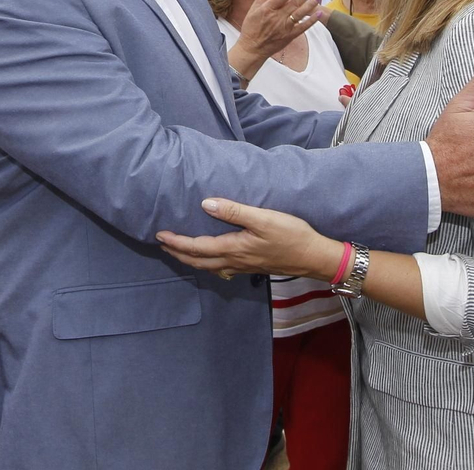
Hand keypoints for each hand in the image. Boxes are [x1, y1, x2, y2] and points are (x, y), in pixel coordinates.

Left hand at [156, 198, 341, 278]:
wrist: (314, 257)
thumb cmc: (291, 235)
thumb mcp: (263, 218)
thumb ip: (234, 211)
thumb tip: (206, 204)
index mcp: (233, 248)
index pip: (197, 247)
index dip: (176, 242)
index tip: (160, 236)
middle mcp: (234, 261)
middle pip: (199, 261)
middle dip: (178, 254)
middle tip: (162, 246)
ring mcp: (244, 267)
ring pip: (210, 267)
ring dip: (192, 260)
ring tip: (180, 252)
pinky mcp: (253, 267)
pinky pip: (223, 270)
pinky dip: (211, 266)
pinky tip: (213, 263)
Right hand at [230, 0, 322, 73]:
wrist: (252, 48)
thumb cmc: (251, 28)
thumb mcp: (253, 9)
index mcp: (267, 9)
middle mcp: (277, 17)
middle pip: (294, 3)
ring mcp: (284, 27)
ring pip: (300, 13)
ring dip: (311, 4)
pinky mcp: (289, 36)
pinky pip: (303, 27)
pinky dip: (311, 20)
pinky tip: (319, 13)